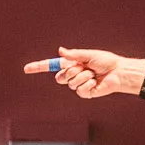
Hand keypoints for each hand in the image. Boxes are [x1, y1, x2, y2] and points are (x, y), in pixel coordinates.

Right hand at [23, 48, 144, 98]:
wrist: (118, 72)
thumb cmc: (106, 61)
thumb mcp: (88, 54)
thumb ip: (74, 54)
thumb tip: (61, 51)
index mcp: (72, 64)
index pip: (52, 66)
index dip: (39, 67)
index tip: (26, 69)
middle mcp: (73, 74)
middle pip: (59, 77)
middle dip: (70, 71)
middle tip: (82, 67)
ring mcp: (78, 85)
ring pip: (70, 83)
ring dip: (82, 76)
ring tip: (93, 74)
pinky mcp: (85, 93)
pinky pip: (79, 89)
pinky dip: (88, 84)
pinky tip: (95, 82)